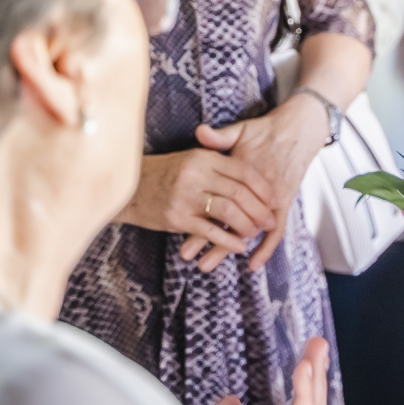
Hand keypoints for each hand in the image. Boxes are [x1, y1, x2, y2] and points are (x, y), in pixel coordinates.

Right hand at [120, 143, 277, 267]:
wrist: (127, 188)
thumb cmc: (164, 174)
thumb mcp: (190, 159)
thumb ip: (217, 163)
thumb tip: (252, 176)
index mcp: (203, 157)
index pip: (243, 171)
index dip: (263, 187)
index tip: (275, 199)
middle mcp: (196, 174)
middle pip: (240, 192)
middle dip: (260, 209)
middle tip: (270, 221)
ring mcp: (186, 196)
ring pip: (228, 212)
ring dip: (247, 226)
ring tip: (255, 234)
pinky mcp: (176, 217)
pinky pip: (210, 231)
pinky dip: (228, 241)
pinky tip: (240, 247)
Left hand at [180, 96, 329, 271]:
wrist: (300, 130)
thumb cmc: (267, 131)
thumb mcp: (241, 130)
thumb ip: (220, 136)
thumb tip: (199, 132)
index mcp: (242, 169)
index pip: (216, 196)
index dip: (196, 211)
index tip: (173, 223)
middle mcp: (257, 187)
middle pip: (228, 217)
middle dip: (205, 238)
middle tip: (185, 253)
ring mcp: (272, 198)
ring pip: (247, 228)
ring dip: (226, 248)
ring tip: (206, 265)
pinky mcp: (284, 203)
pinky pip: (276, 230)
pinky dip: (266, 248)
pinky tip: (253, 265)